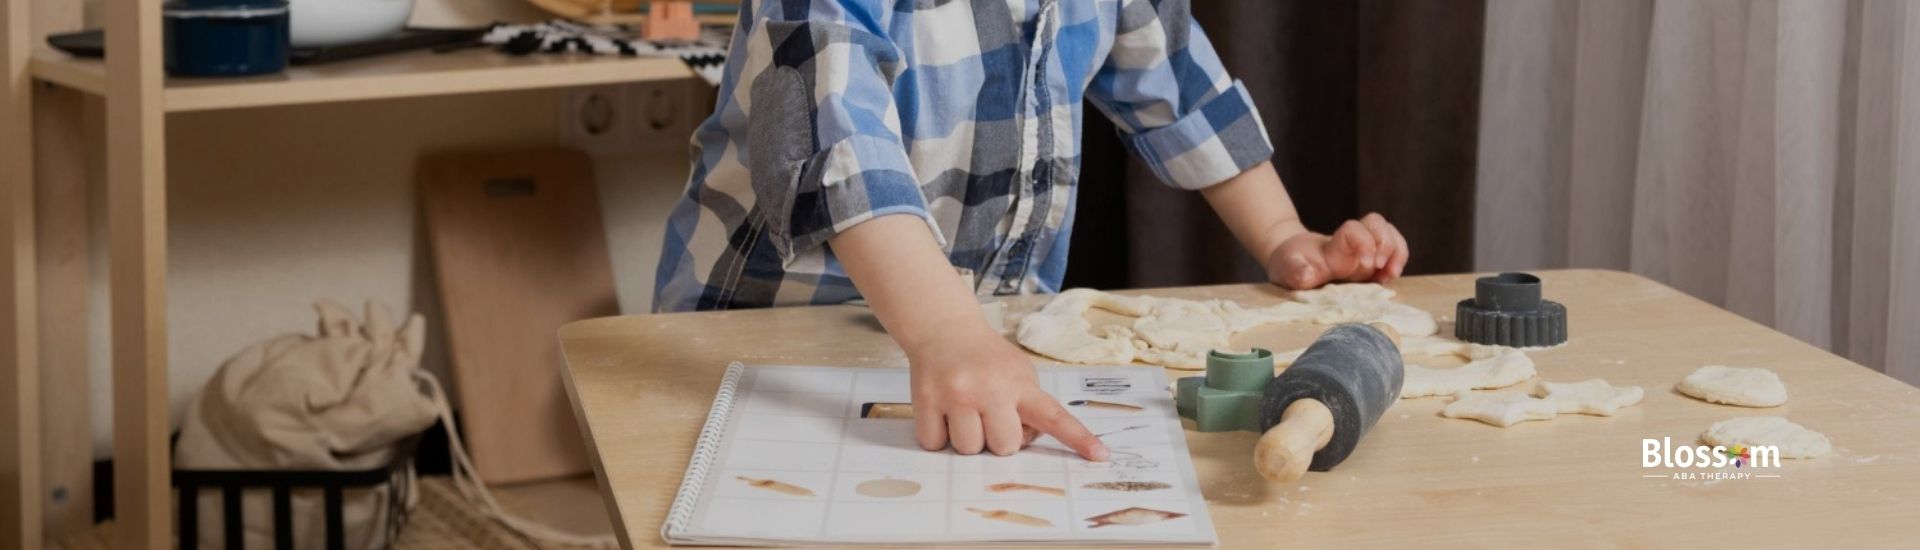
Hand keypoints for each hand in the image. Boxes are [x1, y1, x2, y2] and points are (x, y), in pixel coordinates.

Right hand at [908, 328, 1108, 460]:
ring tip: (963, 411)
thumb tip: (1024, 442)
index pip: (1054, 416)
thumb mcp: (1019, 372)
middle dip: (997, 439)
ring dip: (967, 438)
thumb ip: (1029, 406)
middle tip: (988, 414)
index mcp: (1020, 383)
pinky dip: (938, 436)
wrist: (944, 328)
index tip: (1101, 456)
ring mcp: (956, 395)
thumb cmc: (986, 359)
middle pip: (1004, 447)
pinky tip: (942, 411)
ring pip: (968, 449)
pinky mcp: (925, 401)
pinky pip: (935, 444)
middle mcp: (989, 388)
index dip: (1078, 439)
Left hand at [1266, 213, 1407, 288]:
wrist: (1294, 258)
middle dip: (1386, 245)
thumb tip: (1306, 275)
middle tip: (1381, 268)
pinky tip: (1391, 274)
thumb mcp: (1286, 268)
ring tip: (1391, 272)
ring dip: (1398, 251)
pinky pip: (1394, 249)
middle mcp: (1353, 245)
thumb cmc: (1291, 263)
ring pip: (1390, 233)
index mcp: (1333, 247)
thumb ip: (1295, 271)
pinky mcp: (1372, 261)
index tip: (1368, 263)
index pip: (1354, 230)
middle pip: (1378, 224)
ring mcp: (1364, 250)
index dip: (1364, 242)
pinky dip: (1399, 258)